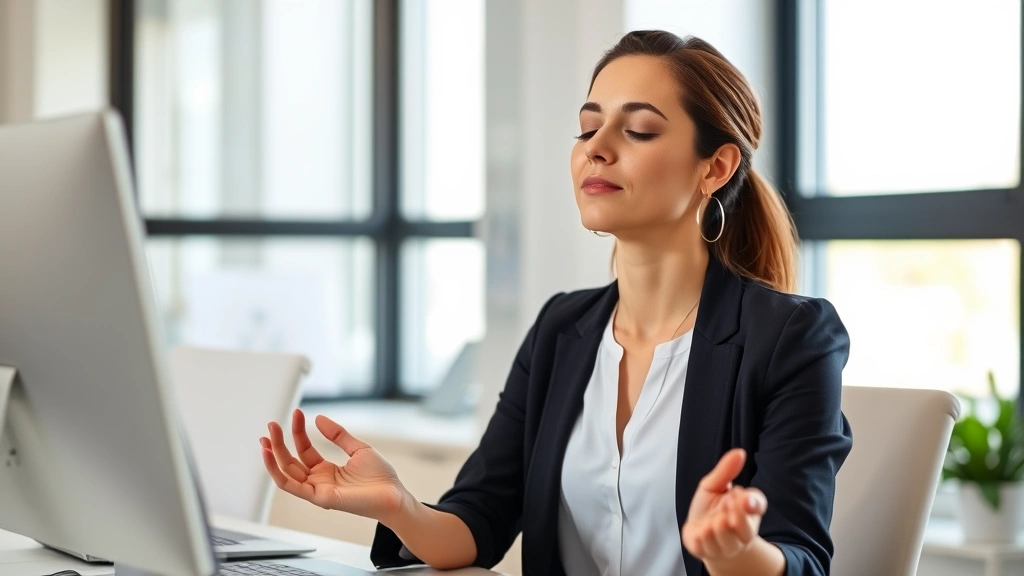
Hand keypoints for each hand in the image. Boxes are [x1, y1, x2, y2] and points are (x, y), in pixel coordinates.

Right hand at [260, 408, 408, 522]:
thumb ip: (337, 435)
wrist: (393, 494)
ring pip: (286, 472)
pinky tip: (269, 455)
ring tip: (267, 436)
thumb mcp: (357, 448)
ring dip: (273, 455)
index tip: (297, 413)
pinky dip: (276, 471)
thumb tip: (318, 419)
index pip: (304, 449)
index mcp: (326, 470)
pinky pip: (290, 486)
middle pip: (290, 461)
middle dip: (278, 443)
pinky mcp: (319, 497)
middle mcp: (318, 481)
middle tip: (271, 424)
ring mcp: (317, 490)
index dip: (297, 431)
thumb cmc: (380, 477)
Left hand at [682, 448, 767, 560]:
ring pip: (723, 533)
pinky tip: (701, 532)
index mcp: (747, 509)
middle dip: (731, 513)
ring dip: (712, 524)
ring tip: (710, 521)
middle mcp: (744, 530)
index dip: (752, 503)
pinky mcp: (713, 554)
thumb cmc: (709, 509)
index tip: (744, 498)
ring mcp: (730, 545)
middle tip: (724, 504)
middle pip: (745, 526)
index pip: (758, 505)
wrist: (697, 535)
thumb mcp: (714, 485)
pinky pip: (706, 543)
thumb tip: (739, 452)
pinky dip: (700, 535)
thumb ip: (726, 471)